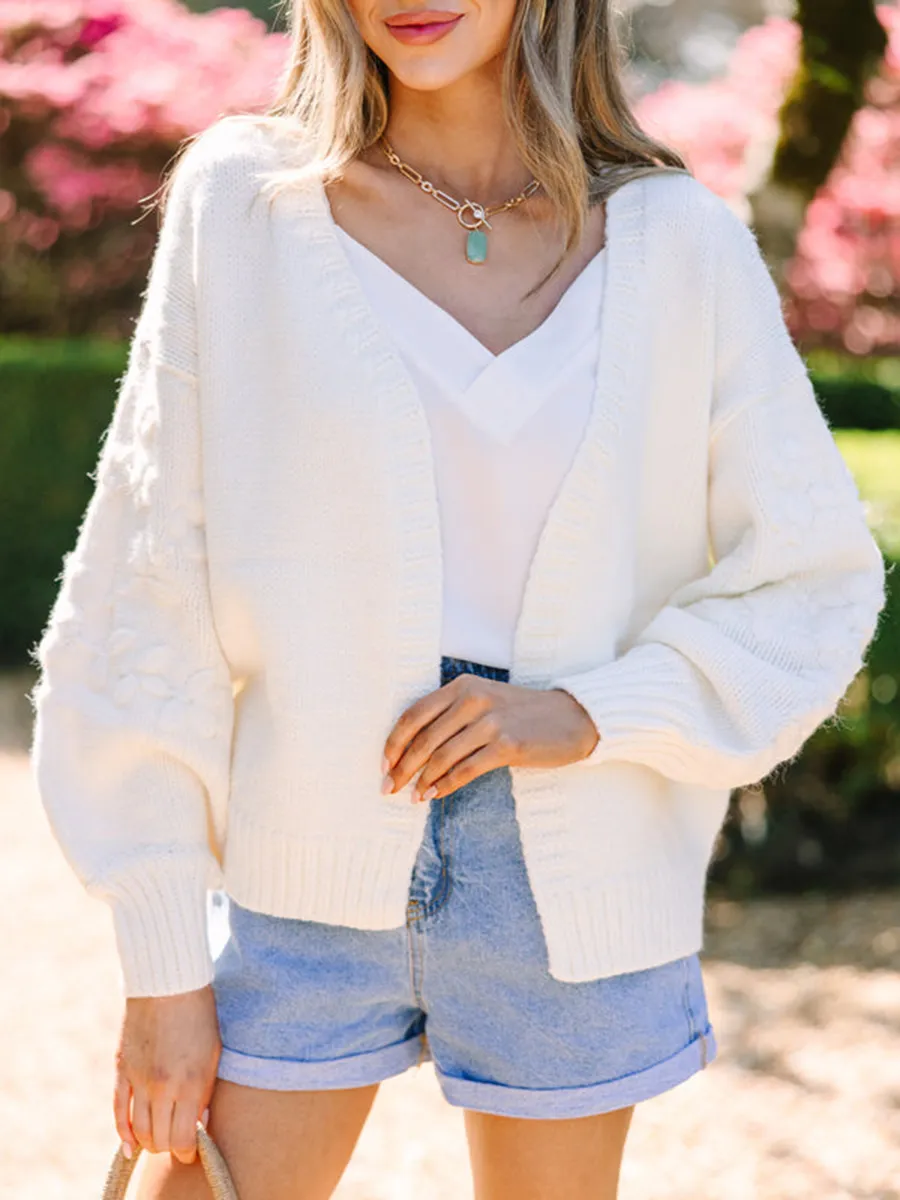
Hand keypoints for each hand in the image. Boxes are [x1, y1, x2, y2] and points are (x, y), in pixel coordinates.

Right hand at [114, 984, 220, 1165]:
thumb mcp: (213, 1054)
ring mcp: (139, 1080)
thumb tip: (199, 1124)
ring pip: (139, 1130)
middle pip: (160, 1138)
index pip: (184, 1138)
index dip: (188, 1152)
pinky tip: (130, 1145)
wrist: (169, 984)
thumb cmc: (200, 1016)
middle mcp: (162, 1087)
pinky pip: (118, 1111)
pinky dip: (124, 1132)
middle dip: (170, 1148)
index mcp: (190, 1083)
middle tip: (177, 1145)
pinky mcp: (122, 1070)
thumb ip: (205, 1093)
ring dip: (149, 1142)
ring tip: (159, 1141)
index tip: (192, 1152)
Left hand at [382, 673, 599, 801]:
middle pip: (423, 738)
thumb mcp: (485, 702)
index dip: (394, 742)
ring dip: (422, 780)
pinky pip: (466, 770)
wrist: (573, 718)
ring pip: (441, 756)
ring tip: (412, 796)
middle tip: (388, 788)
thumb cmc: (524, 714)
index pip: (414, 714)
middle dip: (402, 767)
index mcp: (462, 686)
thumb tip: (414, 750)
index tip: (384, 764)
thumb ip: (453, 716)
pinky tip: (434, 795)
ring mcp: (491, 721)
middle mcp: (473, 699)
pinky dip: (445, 785)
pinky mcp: (508, 745)